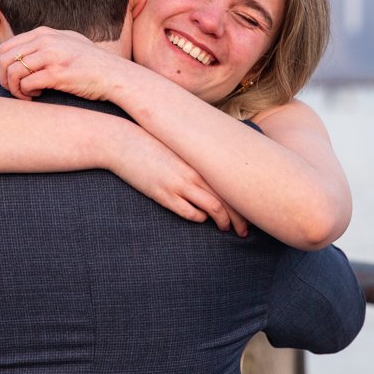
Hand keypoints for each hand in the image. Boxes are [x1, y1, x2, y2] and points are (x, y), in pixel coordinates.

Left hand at [0, 27, 135, 101]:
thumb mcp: (69, 42)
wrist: (115, 75)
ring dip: (14, 88)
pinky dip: (26, 94)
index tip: (11, 79)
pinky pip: (27, 84)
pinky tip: (36, 96)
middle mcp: (46, 41)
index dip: (2, 66)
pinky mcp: (58, 74)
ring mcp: (52, 57)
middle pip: (5, 59)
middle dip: (4, 78)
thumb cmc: (92, 64)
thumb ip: (48, 42)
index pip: (7, 46)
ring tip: (26, 95)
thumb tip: (26, 50)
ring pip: (13, 72)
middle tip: (14, 89)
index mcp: (45, 33)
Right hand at [112, 124, 249, 236]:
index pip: (233, 183)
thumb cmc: (152, 144)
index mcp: (202, 159)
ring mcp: (180, 184)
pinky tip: (201, 219)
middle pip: (229, 199)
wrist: (123, 142)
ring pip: (214, 208)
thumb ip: (198, 160)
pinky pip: (189, 213)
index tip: (250, 212)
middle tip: (245, 231)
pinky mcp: (164, 194)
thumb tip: (214, 173)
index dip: (245, 201)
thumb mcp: (180, 149)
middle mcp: (196, 172)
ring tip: (228, 230)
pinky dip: (200, 219)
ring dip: (224, 222)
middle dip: (241, 219)